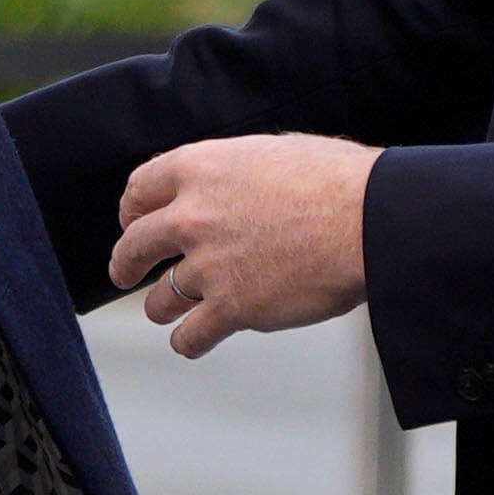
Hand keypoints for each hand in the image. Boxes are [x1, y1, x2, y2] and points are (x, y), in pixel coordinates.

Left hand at [110, 133, 377, 357]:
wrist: (368, 221)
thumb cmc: (338, 183)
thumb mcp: (275, 152)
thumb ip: (237, 171)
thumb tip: (233, 185)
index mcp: (200, 168)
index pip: (140, 188)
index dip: (132, 210)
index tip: (133, 223)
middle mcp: (192, 216)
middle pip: (136, 245)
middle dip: (126, 262)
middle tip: (125, 273)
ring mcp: (207, 265)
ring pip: (160, 298)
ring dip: (161, 307)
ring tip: (168, 312)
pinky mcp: (230, 308)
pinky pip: (189, 336)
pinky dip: (188, 342)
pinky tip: (194, 342)